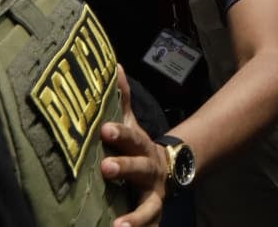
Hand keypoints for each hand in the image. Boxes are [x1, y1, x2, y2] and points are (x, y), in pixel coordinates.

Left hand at [100, 65, 166, 226]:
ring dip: (135, 218)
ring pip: (148, 207)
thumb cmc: (140, 147)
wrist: (174, 168)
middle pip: (139, 168)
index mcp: (142, 147)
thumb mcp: (132, 124)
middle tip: (106, 168)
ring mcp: (154, 195)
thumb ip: (121, 99)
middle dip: (124, 168)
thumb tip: (113, 66)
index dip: (118, 133)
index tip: (103, 129)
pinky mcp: (153, 215)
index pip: (130, 137)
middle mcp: (151, 171)